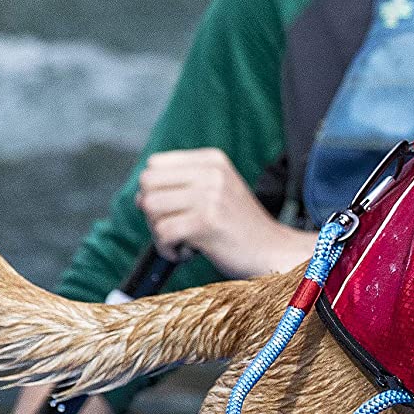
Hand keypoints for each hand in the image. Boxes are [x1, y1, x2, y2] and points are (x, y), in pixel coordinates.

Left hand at [135, 149, 314, 278]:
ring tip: (184, 241)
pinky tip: (187, 253)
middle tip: (175, 227)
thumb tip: (140, 195)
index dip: (155, 191)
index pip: (154, 165)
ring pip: (150, 207)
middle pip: (147, 184)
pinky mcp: (207, 222)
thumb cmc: (240, 227)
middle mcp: (211, 172)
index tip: (175, 210)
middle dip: (152, 212)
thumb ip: (184, 184)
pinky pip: (162, 233)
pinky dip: (168, 250)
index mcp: (212, 160)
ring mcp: (210, 196)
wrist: (274, 251)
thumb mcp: (217, 191)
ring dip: (159, 232)